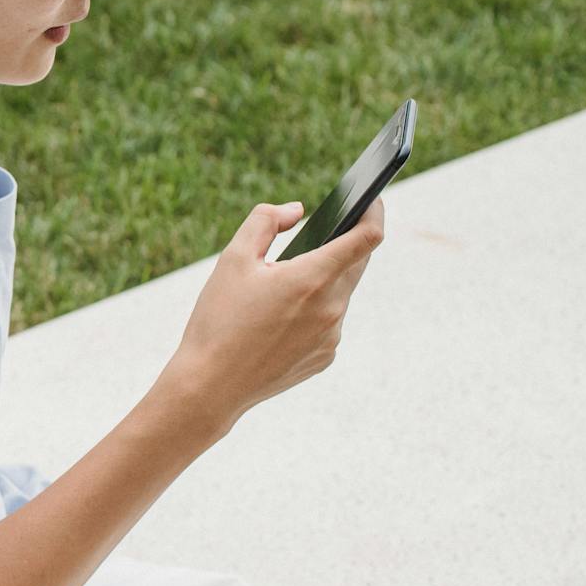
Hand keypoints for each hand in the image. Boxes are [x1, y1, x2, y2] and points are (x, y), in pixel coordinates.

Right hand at [162, 197, 384, 433]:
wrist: (210, 385)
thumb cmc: (218, 320)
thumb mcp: (232, 259)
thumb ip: (265, 221)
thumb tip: (296, 211)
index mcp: (312, 278)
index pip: (367, 237)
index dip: (374, 212)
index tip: (370, 200)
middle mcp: (332, 308)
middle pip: (355, 264)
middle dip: (342, 245)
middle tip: (316, 237)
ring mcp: (332, 336)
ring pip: (339, 294)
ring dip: (321, 282)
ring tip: (281, 290)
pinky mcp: (325, 356)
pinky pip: (328, 323)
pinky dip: (312, 313)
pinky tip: (278, 322)